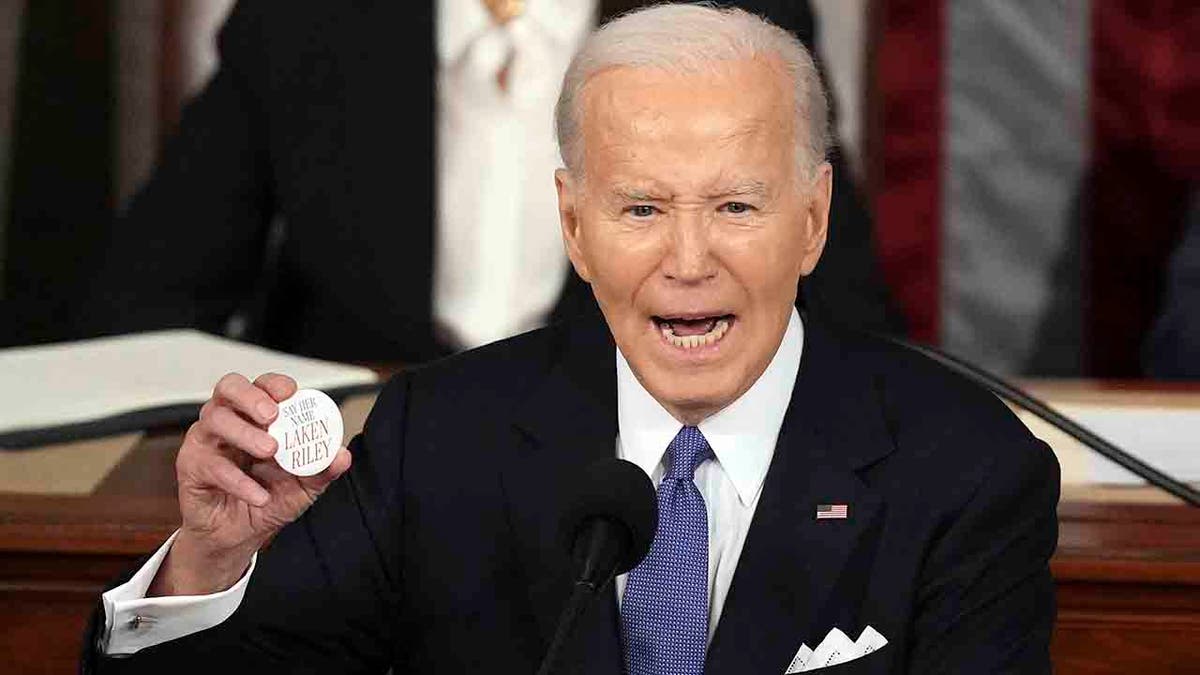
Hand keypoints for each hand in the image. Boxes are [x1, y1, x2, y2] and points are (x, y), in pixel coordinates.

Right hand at [149, 373, 351, 595]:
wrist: (238, 537)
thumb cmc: (268, 499)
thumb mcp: (303, 486)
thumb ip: (321, 469)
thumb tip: (342, 456)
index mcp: (255, 416)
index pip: (261, 385)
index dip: (274, 384)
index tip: (291, 393)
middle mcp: (228, 421)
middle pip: (229, 387)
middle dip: (251, 396)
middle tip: (272, 415)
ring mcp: (206, 441)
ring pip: (215, 419)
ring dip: (244, 433)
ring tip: (270, 450)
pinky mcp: (191, 467)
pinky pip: (211, 465)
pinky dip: (238, 480)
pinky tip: (259, 495)